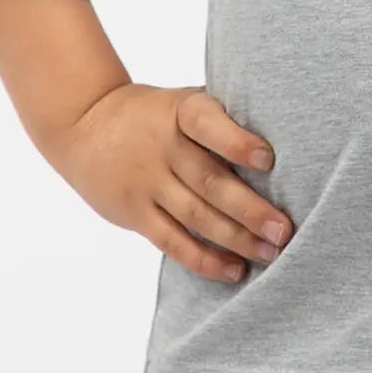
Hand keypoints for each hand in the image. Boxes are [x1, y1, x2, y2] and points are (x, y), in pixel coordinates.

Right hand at [51, 83, 293, 283]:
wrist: (83, 123)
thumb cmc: (155, 114)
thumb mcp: (183, 101)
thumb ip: (223, 119)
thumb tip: (288, 141)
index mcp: (180, 112)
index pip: (207, 125)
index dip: (236, 142)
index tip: (268, 159)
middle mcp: (162, 147)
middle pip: (210, 182)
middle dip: (251, 209)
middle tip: (285, 231)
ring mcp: (146, 182)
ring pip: (196, 216)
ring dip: (237, 239)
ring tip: (272, 254)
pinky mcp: (134, 213)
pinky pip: (172, 241)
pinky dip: (204, 259)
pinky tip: (234, 270)